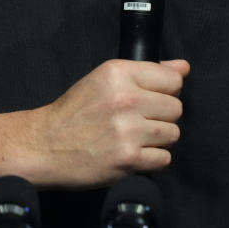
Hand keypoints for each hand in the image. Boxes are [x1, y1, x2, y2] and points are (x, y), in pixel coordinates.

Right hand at [17, 58, 189, 188]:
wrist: (44, 145)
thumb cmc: (75, 112)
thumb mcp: (105, 79)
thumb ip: (148, 71)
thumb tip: (184, 67)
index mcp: (119, 73)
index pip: (174, 80)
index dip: (166, 91)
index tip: (151, 99)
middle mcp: (126, 99)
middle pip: (176, 108)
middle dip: (161, 117)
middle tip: (139, 121)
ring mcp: (128, 130)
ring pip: (173, 133)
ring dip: (158, 139)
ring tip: (134, 138)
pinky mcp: (128, 158)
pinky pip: (164, 158)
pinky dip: (151, 160)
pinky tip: (132, 153)